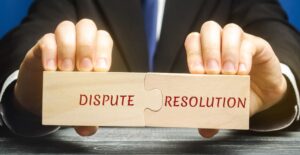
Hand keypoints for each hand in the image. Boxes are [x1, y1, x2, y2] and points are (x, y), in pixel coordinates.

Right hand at [14, 19, 112, 135]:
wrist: (42, 95)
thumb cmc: (69, 96)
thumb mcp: (79, 107)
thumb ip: (86, 117)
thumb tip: (89, 130)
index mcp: (94, 54)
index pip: (103, 39)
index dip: (104, 50)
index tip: (101, 70)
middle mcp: (78, 44)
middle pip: (87, 27)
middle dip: (87, 46)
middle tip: (85, 69)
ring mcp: (60, 43)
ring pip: (67, 27)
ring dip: (69, 47)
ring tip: (65, 70)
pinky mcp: (42, 47)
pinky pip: (46, 39)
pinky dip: (49, 52)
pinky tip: (49, 69)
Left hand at [184, 21, 286, 137]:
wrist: (264, 91)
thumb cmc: (238, 91)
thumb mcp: (224, 103)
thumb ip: (213, 114)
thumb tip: (204, 131)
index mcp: (207, 52)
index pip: (194, 41)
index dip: (193, 54)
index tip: (196, 74)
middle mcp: (221, 42)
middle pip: (209, 29)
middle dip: (208, 50)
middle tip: (211, 73)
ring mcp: (239, 40)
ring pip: (230, 30)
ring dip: (227, 52)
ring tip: (229, 74)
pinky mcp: (257, 44)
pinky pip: (248, 43)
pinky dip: (244, 57)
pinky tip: (243, 73)